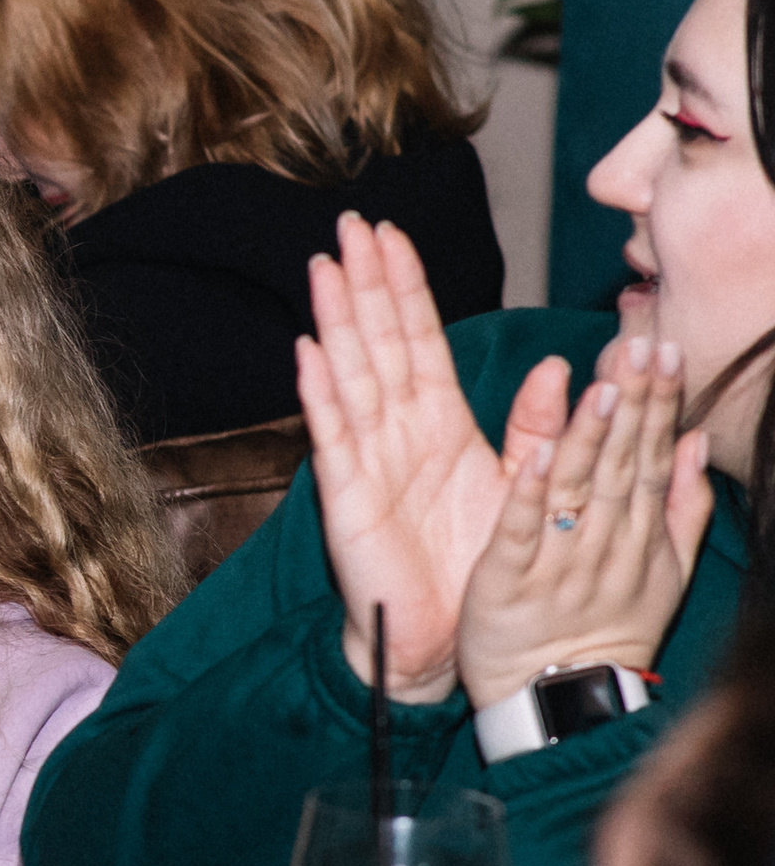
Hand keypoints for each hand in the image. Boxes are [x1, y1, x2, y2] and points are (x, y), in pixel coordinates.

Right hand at [296, 215, 566, 700]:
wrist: (443, 639)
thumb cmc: (474, 567)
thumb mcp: (522, 484)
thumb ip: (535, 426)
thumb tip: (557, 367)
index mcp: (438, 426)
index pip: (418, 340)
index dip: (405, 287)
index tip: (392, 236)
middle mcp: (397, 433)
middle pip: (377, 343)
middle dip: (365, 284)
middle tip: (349, 226)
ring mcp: (367, 461)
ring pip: (351, 375)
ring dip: (337, 321)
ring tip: (325, 267)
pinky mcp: (348, 496)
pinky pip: (333, 436)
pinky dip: (320, 394)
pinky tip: (309, 352)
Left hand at [456, 334, 713, 706]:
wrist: (556, 701)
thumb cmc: (604, 630)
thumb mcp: (663, 575)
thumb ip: (681, 509)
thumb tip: (698, 443)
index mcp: (638, 537)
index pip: (651, 458)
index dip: (658, 405)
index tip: (664, 351)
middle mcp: (604, 545)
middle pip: (622, 465)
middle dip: (633, 404)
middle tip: (639, 346)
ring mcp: (557, 564)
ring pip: (578, 492)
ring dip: (590, 439)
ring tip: (602, 387)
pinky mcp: (507, 582)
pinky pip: (520, 533)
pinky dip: (531, 495)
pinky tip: (540, 455)